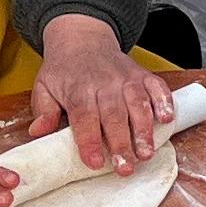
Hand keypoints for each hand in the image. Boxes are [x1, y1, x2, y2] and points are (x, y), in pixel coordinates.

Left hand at [22, 12, 163, 169]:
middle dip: (121, 143)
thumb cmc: (63, 70)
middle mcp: (104, 82)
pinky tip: (167, 119)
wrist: (83, 38)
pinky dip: (164, 101)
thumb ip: (43, 110)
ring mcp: (126, 78)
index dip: (90, 140)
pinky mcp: (142, 74)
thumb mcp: (44, 87)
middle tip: (126, 168)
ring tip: (147, 153)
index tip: (94, 162)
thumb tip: (38, 132)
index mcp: (78, 88)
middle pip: (114, 115)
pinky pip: (157, 86)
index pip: (84, 116)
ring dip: (144, 130)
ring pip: (138, 104)